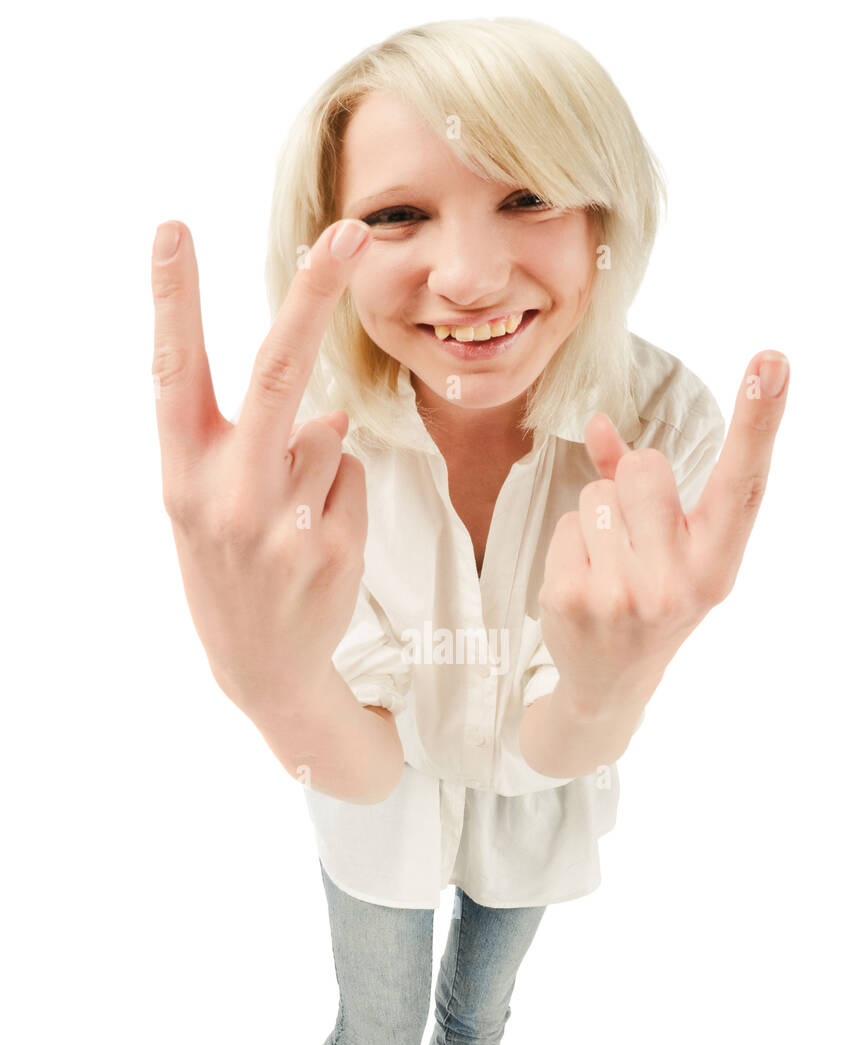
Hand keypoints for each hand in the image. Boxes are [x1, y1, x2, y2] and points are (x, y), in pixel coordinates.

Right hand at [152, 216, 372, 714]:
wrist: (260, 665)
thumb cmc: (228, 567)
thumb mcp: (202, 506)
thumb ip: (243, 445)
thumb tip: (325, 413)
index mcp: (183, 474)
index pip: (174, 371)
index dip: (173, 298)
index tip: (172, 230)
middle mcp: (226, 494)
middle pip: (278, 374)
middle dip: (315, 294)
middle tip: (351, 232)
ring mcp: (282, 523)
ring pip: (328, 434)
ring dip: (322, 456)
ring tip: (291, 517)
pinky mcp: (330, 547)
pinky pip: (351, 476)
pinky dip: (342, 492)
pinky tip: (317, 538)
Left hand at [537, 351, 789, 714]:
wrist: (609, 685)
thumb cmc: (650, 599)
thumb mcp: (672, 550)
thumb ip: (643, 483)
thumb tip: (595, 422)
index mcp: (717, 564)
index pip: (742, 483)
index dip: (758, 420)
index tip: (771, 362)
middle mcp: (679, 582)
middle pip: (645, 468)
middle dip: (633, 487)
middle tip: (637, 537)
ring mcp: (624, 595)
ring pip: (597, 493)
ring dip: (598, 517)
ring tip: (610, 564)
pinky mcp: (574, 600)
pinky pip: (566, 524)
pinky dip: (570, 544)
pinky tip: (585, 582)